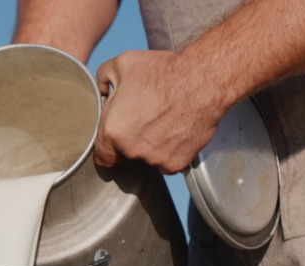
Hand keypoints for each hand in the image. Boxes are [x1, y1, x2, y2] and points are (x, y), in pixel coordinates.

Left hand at [95, 50, 227, 172]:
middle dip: (132, 142)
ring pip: (148, 159)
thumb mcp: (123, 63)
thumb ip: (102, 77)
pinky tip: (177, 130)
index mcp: (112, 131)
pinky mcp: (176, 162)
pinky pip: (168, 162)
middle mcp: (131, 149)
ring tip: (164, 122)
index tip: (117, 140)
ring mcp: (154, 158)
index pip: (102, 155)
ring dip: (152, 147)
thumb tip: (101, 89)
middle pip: (126, 155)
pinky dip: (172, 150)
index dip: (109, 147)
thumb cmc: (164, 71)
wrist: (203, 80)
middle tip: (147, 120)